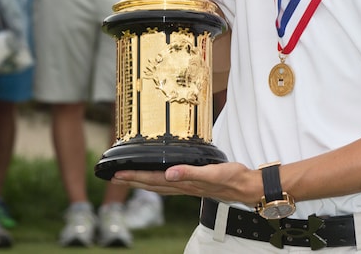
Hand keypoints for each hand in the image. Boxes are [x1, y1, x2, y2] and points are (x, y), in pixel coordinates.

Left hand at [114, 162, 257, 204]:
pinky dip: (157, 182)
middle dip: (132, 182)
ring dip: (142, 183)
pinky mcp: (194, 184)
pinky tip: (157, 179)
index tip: (118, 174)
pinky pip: (168, 184)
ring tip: (128, 180)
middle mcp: (183, 186)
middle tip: (114, 178)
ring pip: (158, 186)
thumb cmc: (232, 179)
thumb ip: (190, 173)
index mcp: (184, 183)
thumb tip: (169, 173)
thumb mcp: (212, 172)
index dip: (135, 177)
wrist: (246, 187)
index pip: (154, 180)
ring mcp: (187, 187)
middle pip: (151, 185)